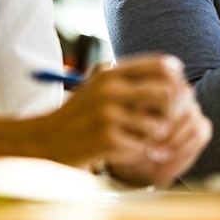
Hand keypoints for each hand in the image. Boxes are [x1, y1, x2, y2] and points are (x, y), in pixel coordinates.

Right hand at [0, 54, 210, 187]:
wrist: (42, 142)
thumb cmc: (78, 115)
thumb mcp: (99, 87)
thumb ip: (131, 79)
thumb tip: (177, 73)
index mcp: (111, 73)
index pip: (163, 66)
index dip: (176, 81)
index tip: (171, 96)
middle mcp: (110, 90)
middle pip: (169, 94)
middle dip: (172, 112)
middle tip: (163, 124)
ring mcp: (108, 115)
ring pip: (159, 127)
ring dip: (152, 138)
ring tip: (133, 140)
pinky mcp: (106, 141)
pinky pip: (142, 148)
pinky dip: (136, 154)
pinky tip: (119, 151)